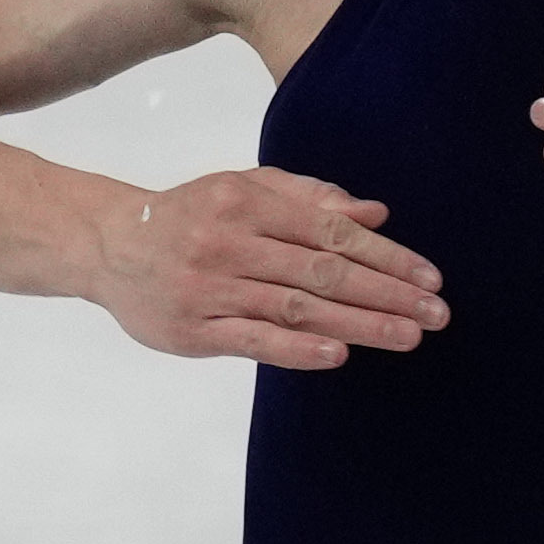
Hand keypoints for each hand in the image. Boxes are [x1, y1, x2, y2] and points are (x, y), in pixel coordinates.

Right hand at [91, 168, 444, 368]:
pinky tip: (340, 356)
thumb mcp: (244, 188)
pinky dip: (298, 350)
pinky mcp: (191, 331)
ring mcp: (209, 288)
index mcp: (247, 201)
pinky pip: (253, 341)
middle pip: (322, 271)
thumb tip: (377, 212)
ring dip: (358, 325)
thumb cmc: (190, 215)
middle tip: (435, 314)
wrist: (108, 244)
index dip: (385, 256)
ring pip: (295, 308)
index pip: (331, 230)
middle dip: (385, 294)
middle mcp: (229, 241)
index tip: (430, 278)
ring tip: (407, 337)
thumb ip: (309, 196)